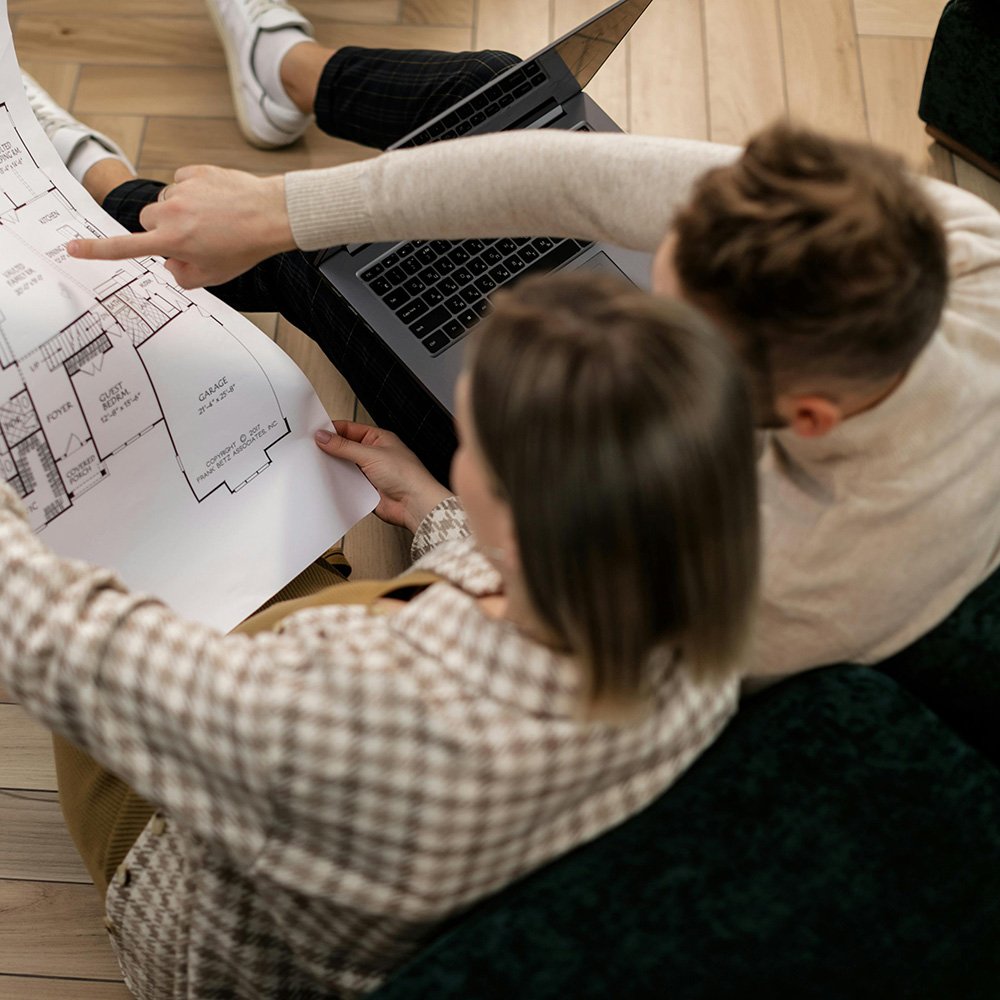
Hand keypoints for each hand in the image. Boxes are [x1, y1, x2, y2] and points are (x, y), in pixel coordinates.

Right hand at [66, 165, 296, 287]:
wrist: (272, 215)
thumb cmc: (245, 247)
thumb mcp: (214, 275)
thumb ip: (183, 276)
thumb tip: (170, 264)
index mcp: (172, 241)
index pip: (125, 248)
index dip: (96, 250)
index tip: (72, 248)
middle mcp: (171, 213)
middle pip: (146, 221)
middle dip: (161, 230)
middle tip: (190, 239)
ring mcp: (181, 190)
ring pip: (165, 202)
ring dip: (179, 211)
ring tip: (211, 220)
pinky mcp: (194, 172)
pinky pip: (182, 183)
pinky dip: (193, 192)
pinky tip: (216, 202)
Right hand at [315, 422, 451, 532]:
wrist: (415, 505)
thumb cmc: (407, 476)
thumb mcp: (371, 455)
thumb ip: (344, 446)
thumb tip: (324, 437)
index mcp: (377, 439)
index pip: (349, 429)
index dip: (332, 430)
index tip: (314, 433)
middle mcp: (373, 454)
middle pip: (344, 448)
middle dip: (330, 450)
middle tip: (311, 450)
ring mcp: (369, 472)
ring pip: (344, 467)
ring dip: (333, 468)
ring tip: (316, 466)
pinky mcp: (365, 489)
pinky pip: (346, 484)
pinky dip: (337, 483)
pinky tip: (328, 482)